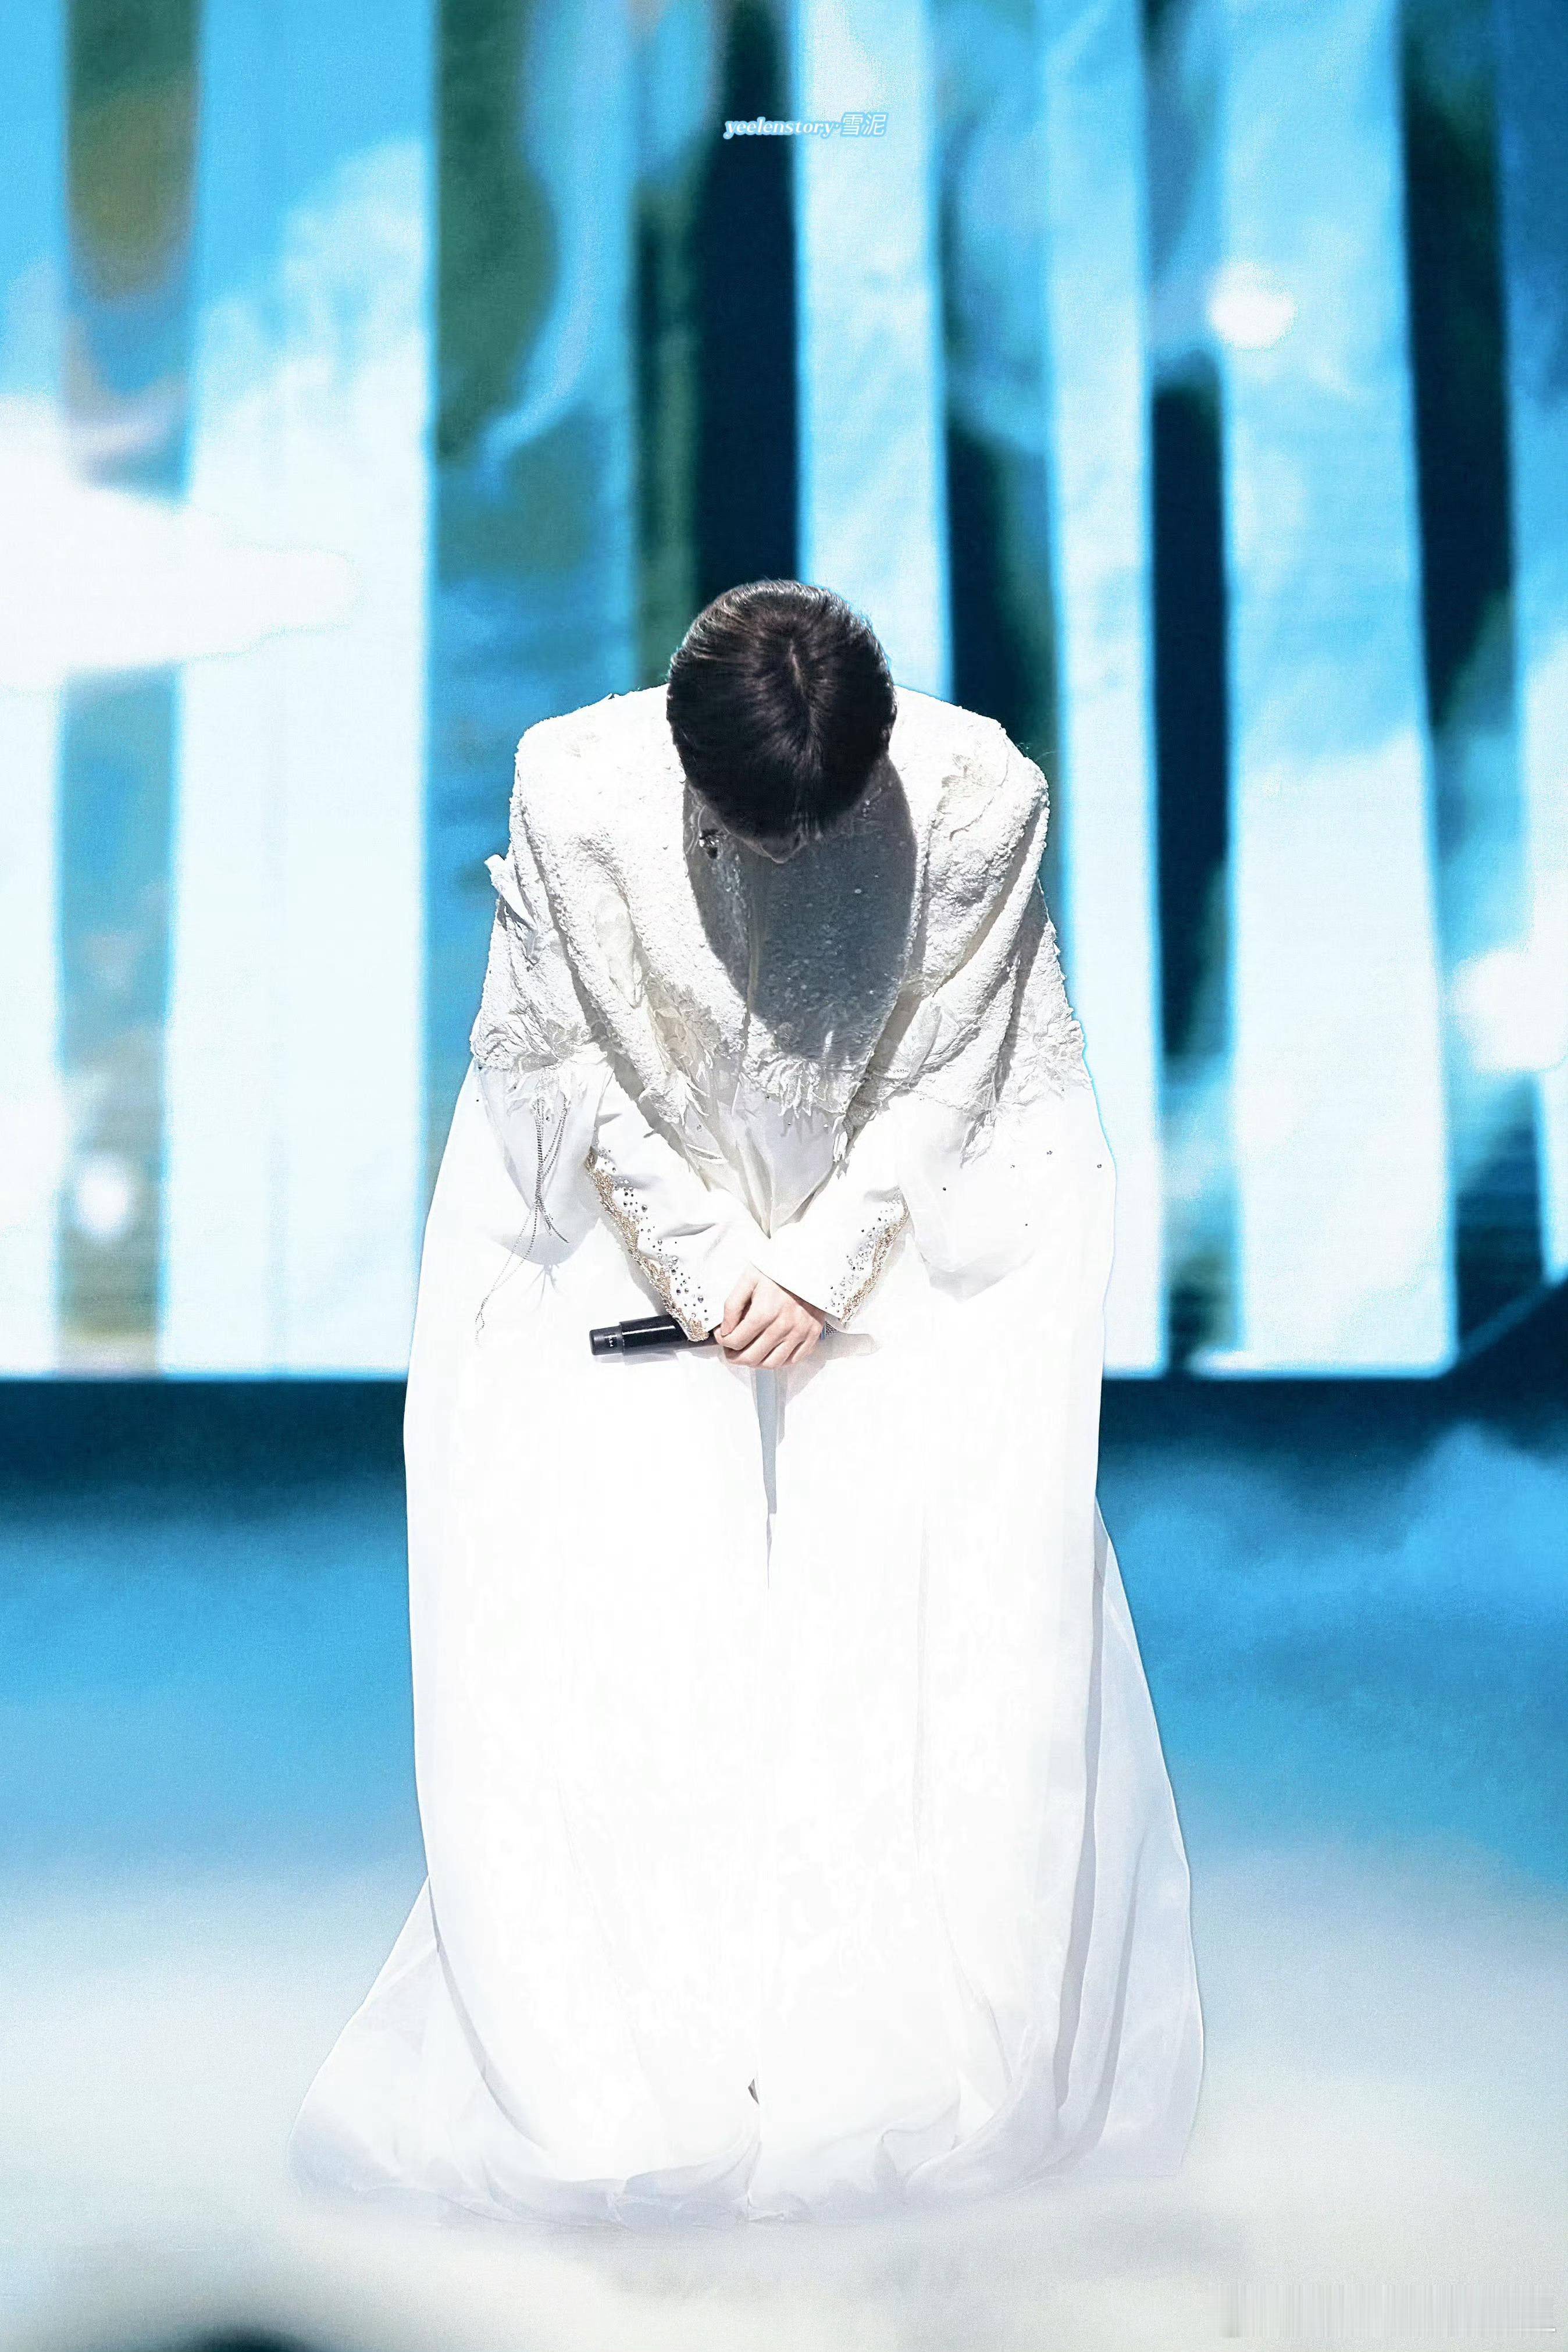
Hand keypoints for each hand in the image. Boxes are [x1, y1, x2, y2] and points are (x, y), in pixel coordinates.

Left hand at [712, 1267, 827, 1366]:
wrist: (809, 1262)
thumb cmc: (777, 1269)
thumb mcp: (747, 1280)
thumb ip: (732, 1306)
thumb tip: (725, 1331)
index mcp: (764, 1312)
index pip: (736, 1341)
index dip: (723, 1341)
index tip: (722, 1335)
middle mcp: (783, 1326)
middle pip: (751, 1357)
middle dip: (735, 1357)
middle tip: (731, 1350)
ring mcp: (800, 1332)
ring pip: (772, 1364)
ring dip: (755, 1363)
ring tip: (748, 1353)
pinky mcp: (812, 1333)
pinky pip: (793, 1359)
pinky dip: (779, 1361)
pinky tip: (770, 1352)